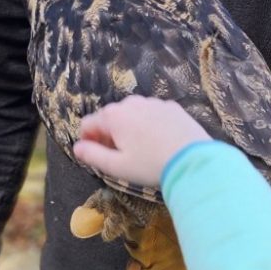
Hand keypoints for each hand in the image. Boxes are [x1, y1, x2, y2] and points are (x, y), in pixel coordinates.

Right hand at [73, 96, 210, 186]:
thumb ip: (92, 155)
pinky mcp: (171, 107)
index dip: (89, 141)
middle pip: (110, 117)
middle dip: (110, 134)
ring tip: (142, 151)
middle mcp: (131, 103)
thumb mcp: (117, 167)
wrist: (193, 160)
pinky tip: (160, 142)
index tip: (100, 157)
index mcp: (113, 116)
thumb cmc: (151, 165)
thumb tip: (77, 147)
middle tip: (122, 157)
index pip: (88, 124)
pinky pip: (152, 114)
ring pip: (132, 114)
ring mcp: (153, 102)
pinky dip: (150, 125)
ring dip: (130, 128)